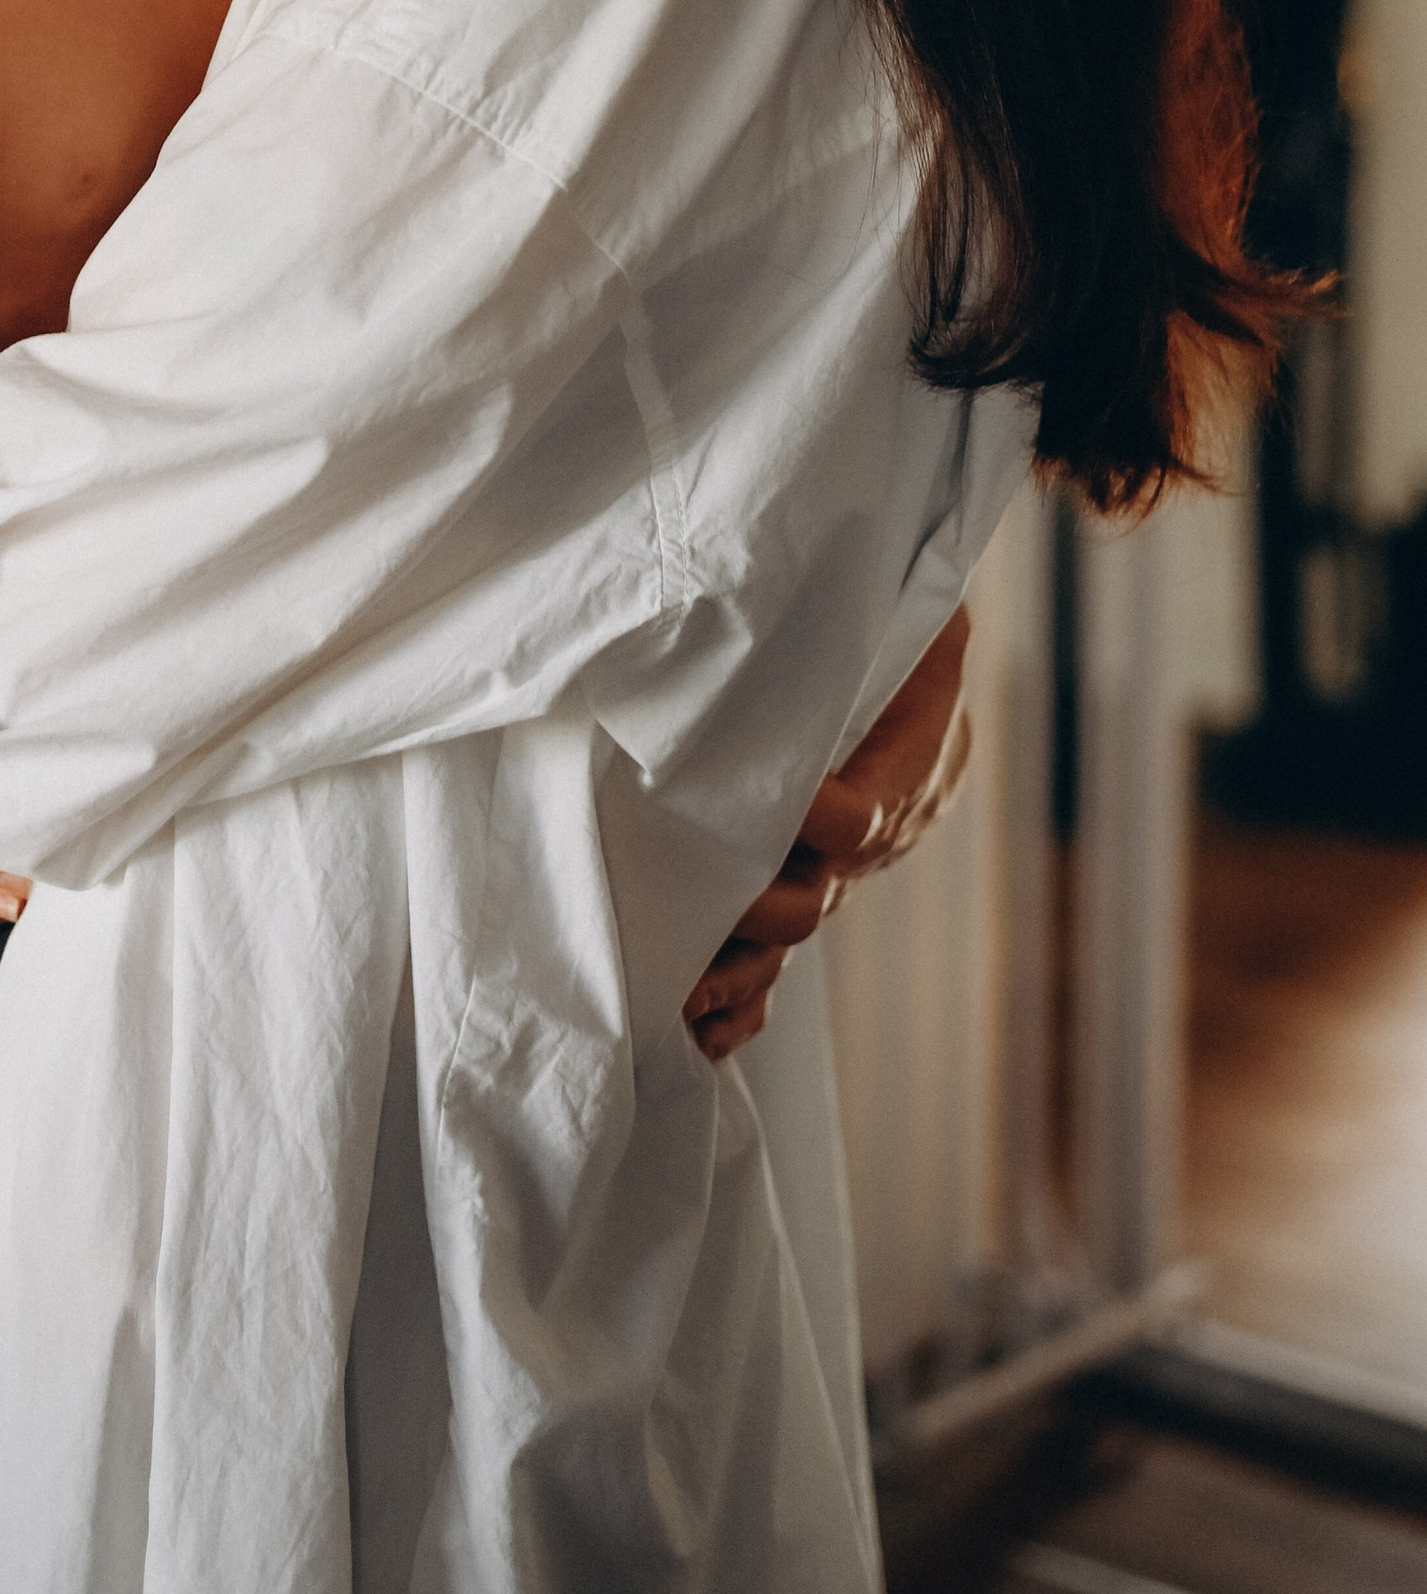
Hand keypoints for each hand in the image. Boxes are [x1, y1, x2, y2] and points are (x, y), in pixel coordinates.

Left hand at [683, 606, 972, 1061]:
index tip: (777, 811)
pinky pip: (776, 966)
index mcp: (905, 758)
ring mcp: (839, 867)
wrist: (915, 640)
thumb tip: (820, 560)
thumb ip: (878, 610)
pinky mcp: (803, 884)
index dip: (816, 820)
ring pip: (790, 939)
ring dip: (737, 969)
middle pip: (819, 894)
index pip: (861, 814)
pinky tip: (696, 1033)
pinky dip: (741, 1005)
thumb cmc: (889, 603)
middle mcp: (875, 827)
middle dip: (759, 910)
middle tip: (696, 912)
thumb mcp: (908, 599)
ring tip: (678, 990)